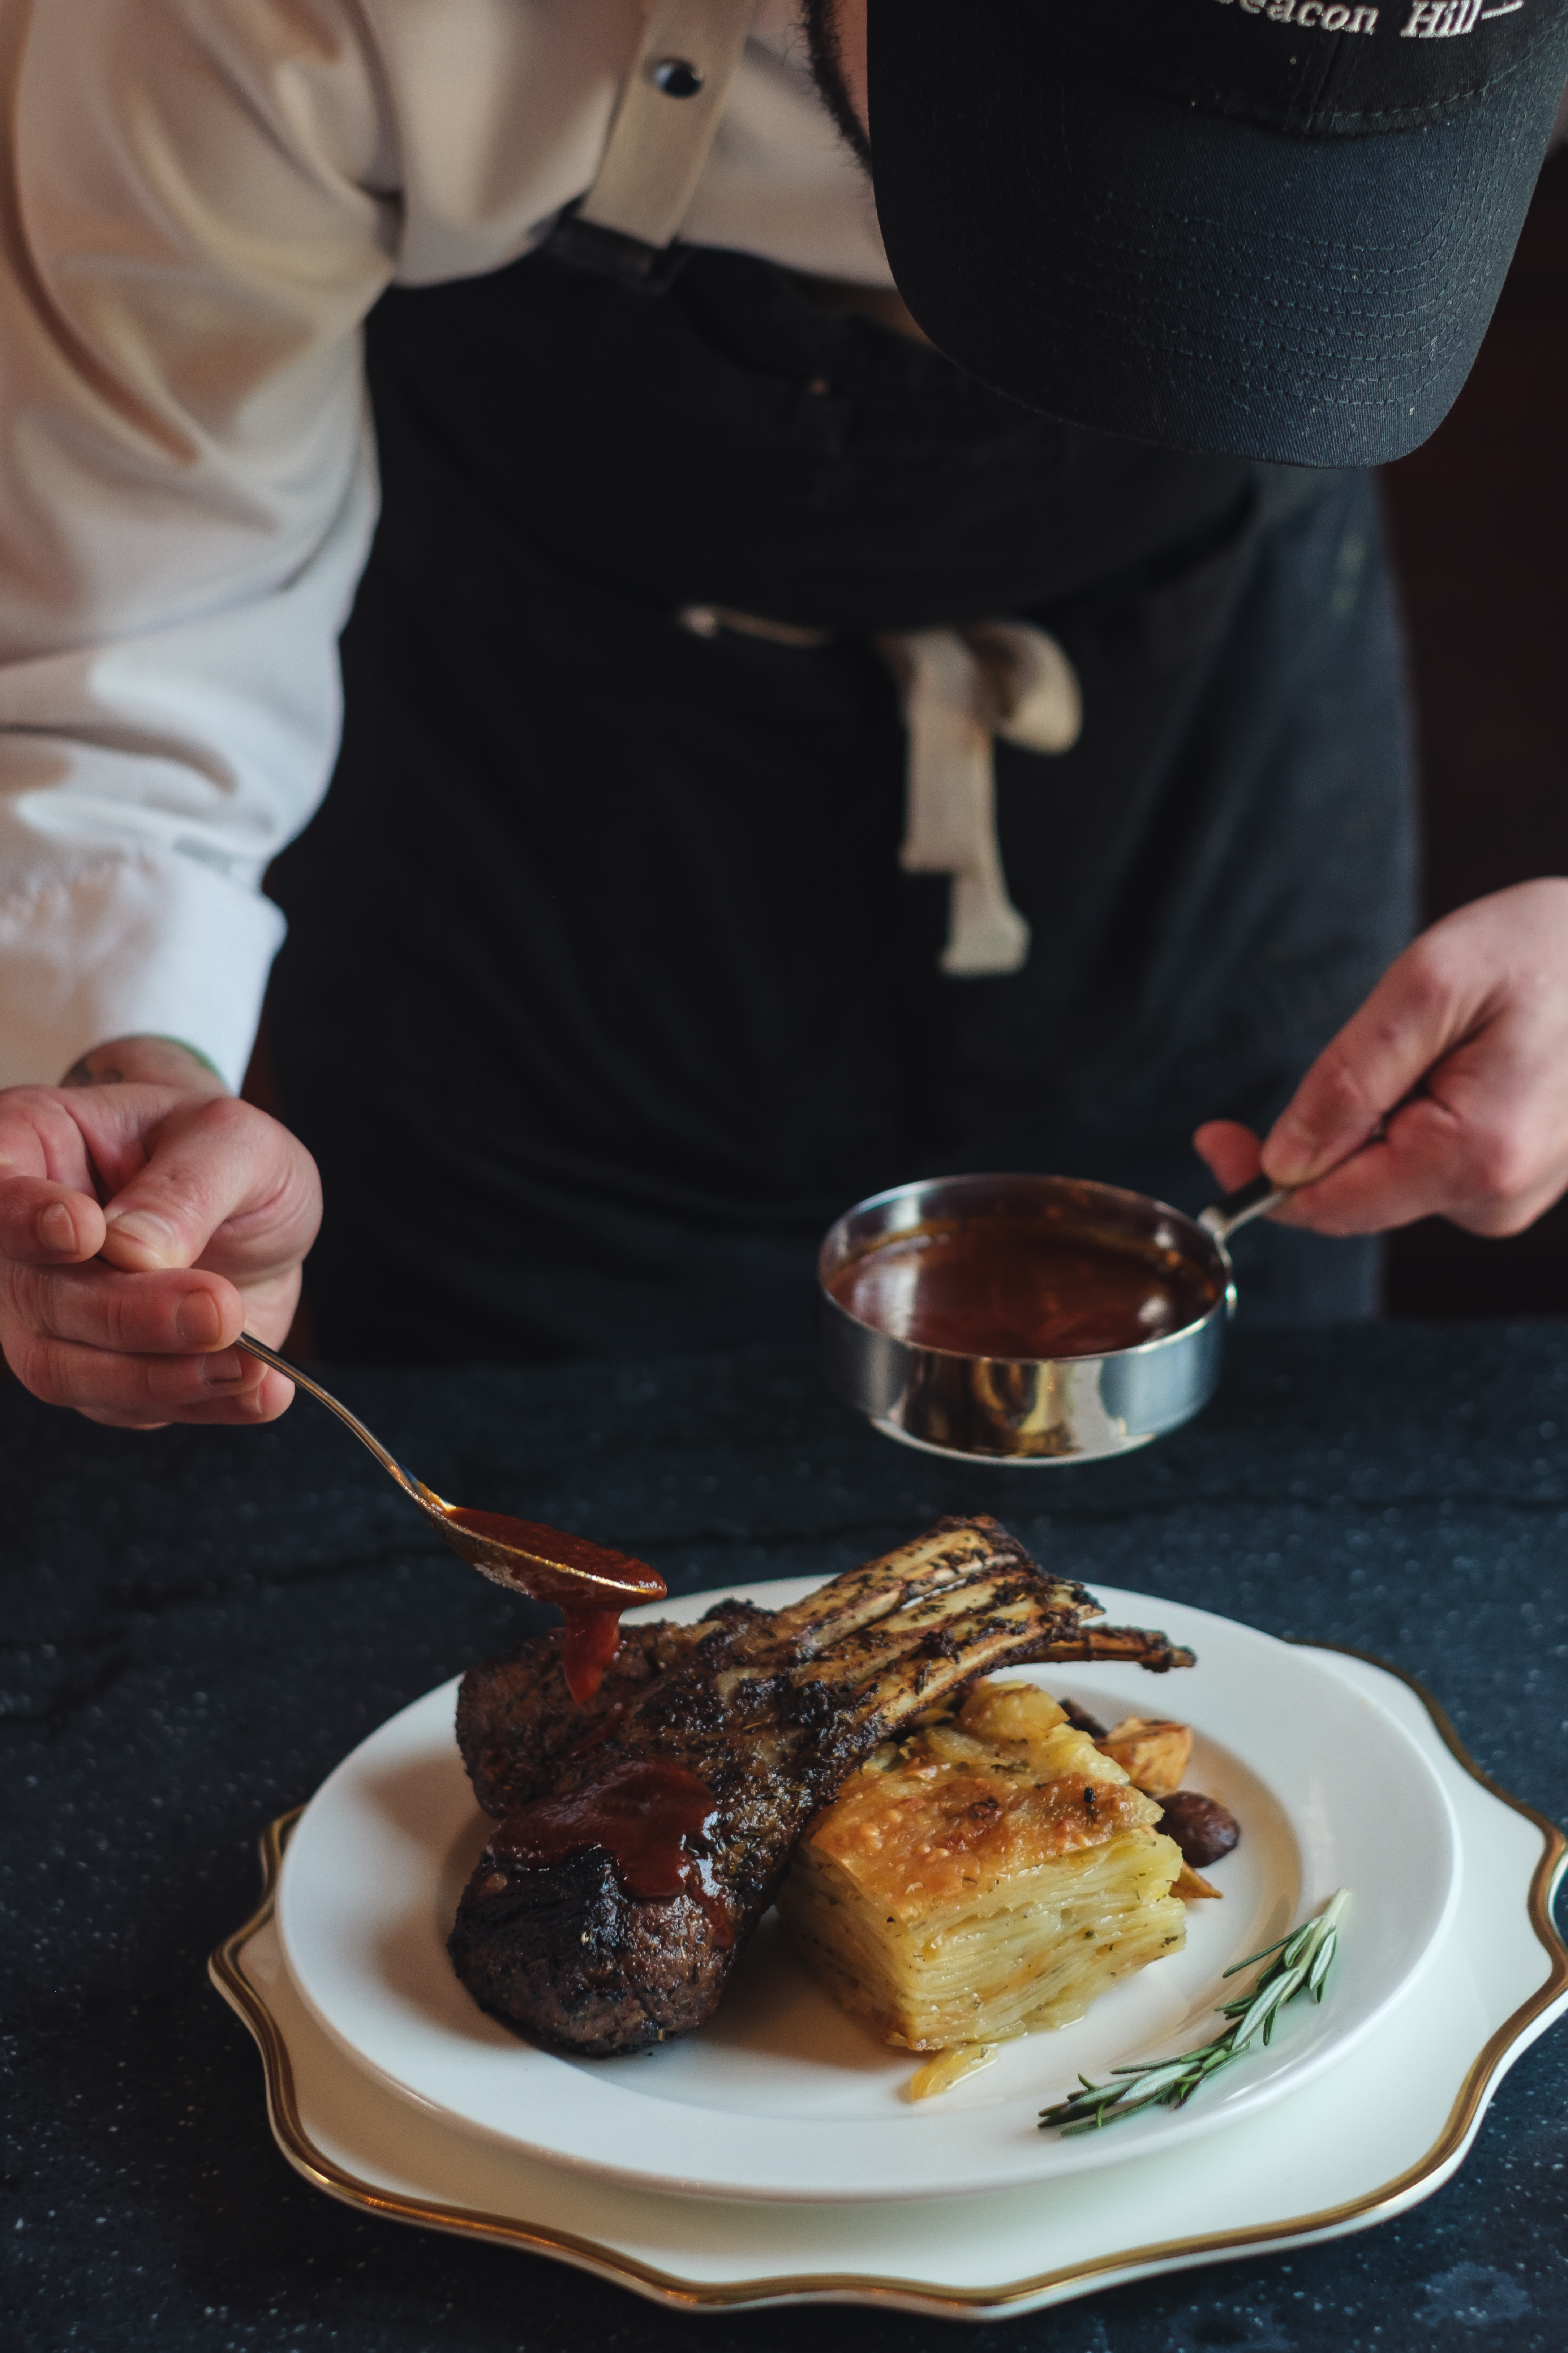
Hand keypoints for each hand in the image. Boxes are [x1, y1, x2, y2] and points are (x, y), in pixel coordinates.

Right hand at [0, 1036, 320, 1426]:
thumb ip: (185, 1187)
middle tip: (218, 1309)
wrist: (252, 1209)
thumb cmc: (224, 1153)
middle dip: (129, 1316)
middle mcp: (23, 1244)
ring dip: (160, 1377)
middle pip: (38, 1297)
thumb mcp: (232, 1141)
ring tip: (248, 1364)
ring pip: (67, 1370)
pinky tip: (263, 1390)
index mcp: (34, 1149)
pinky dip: (203, 1403)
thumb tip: (133, 1252)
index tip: (86, 1232)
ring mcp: (50, 1318)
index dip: (26, 1219)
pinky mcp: (102, 1375)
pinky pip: (133, 1408)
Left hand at [1195, 880, 1567, 1237]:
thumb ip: (1349, 1079)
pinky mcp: (1519, 1174)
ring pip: (1392, 1173)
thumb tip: (1281, 1159)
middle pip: (1356, 1192)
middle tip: (1383, 1033)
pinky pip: (1434, 1158)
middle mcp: (1497, 1198)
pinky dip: (1421, 1110)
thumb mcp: (1432, 985)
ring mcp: (1513, 1193)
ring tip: (1447, 1036)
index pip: (1328, 1207)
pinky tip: (1466, 1056)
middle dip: (1335, 1126)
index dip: (1260, 1178)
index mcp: (1474, 1160)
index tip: (1214, 1137)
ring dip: (1384, 1111)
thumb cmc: (1553, 947)